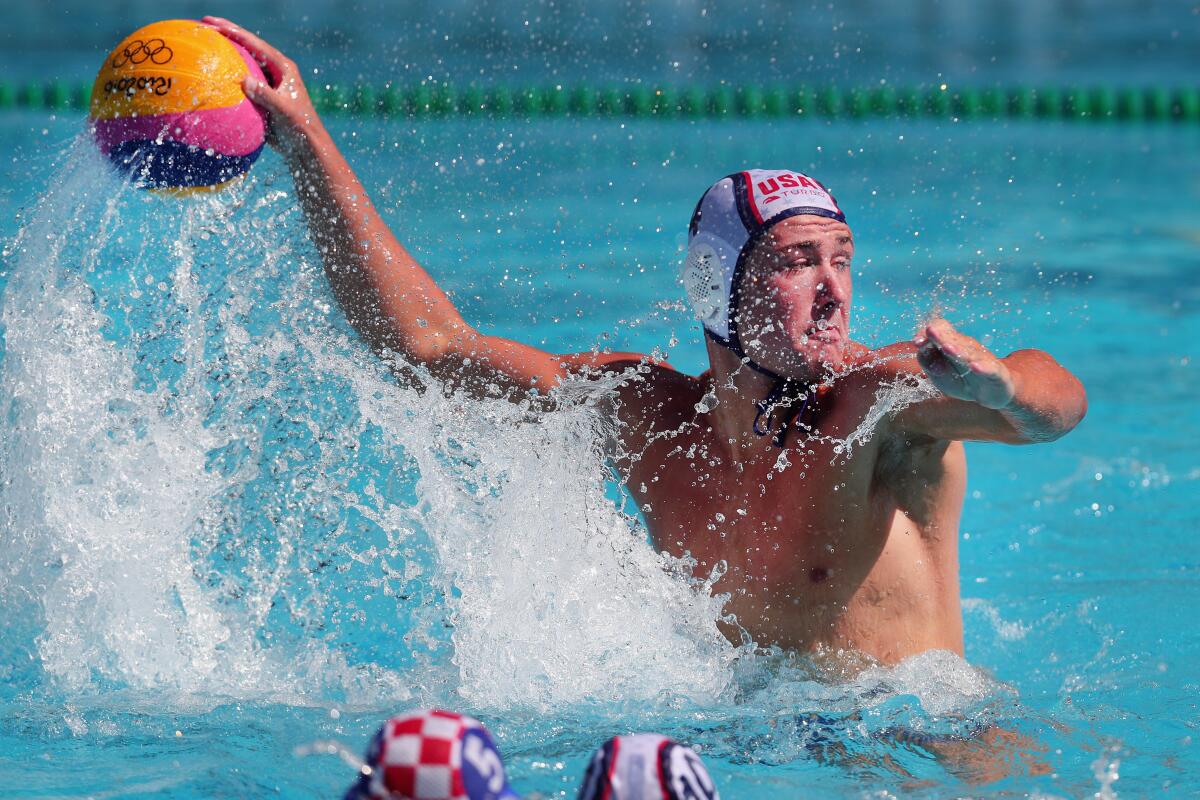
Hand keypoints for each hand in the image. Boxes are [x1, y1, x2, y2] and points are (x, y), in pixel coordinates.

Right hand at [202, 17, 322, 155]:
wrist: (306, 147)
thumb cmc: (300, 128)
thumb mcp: (284, 110)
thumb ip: (266, 95)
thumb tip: (244, 80)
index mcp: (283, 68)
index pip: (255, 44)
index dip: (233, 31)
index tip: (213, 23)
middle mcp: (275, 71)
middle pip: (248, 48)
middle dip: (227, 35)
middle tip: (205, 24)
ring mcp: (267, 83)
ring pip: (243, 64)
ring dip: (226, 55)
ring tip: (205, 44)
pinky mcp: (262, 97)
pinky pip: (241, 85)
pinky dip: (227, 79)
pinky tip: (210, 78)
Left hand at [913, 318, 1015, 408]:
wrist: (993, 392)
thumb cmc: (962, 380)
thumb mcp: (940, 374)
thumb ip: (928, 361)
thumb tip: (921, 351)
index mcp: (953, 344)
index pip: (941, 330)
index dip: (929, 334)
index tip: (917, 342)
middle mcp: (968, 348)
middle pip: (954, 339)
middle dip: (941, 335)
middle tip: (930, 331)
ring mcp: (983, 360)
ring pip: (970, 353)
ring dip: (958, 350)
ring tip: (947, 347)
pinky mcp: (996, 374)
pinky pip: (990, 370)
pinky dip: (983, 368)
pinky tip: (974, 366)